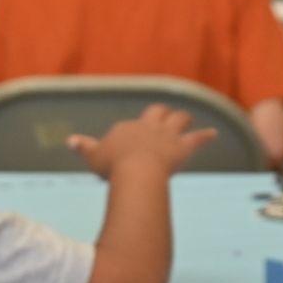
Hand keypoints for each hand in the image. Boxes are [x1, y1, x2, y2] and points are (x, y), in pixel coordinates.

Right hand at [68, 104, 216, 179]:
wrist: (136, 171)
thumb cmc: (113, 166)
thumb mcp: (93, 156)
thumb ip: (83, 147)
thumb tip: (69, 140)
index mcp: (127, 128)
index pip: (130, 127)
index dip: (130, 134)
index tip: (128, 143)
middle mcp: (149, 126)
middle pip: (157, 111)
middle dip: (160, 113)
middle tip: (164, 114)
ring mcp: (167, 135)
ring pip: (178, 119)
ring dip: (183, 119)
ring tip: (187, 118)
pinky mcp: (183, 146)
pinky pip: (197, 138)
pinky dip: (205, 136)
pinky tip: (213, 134)